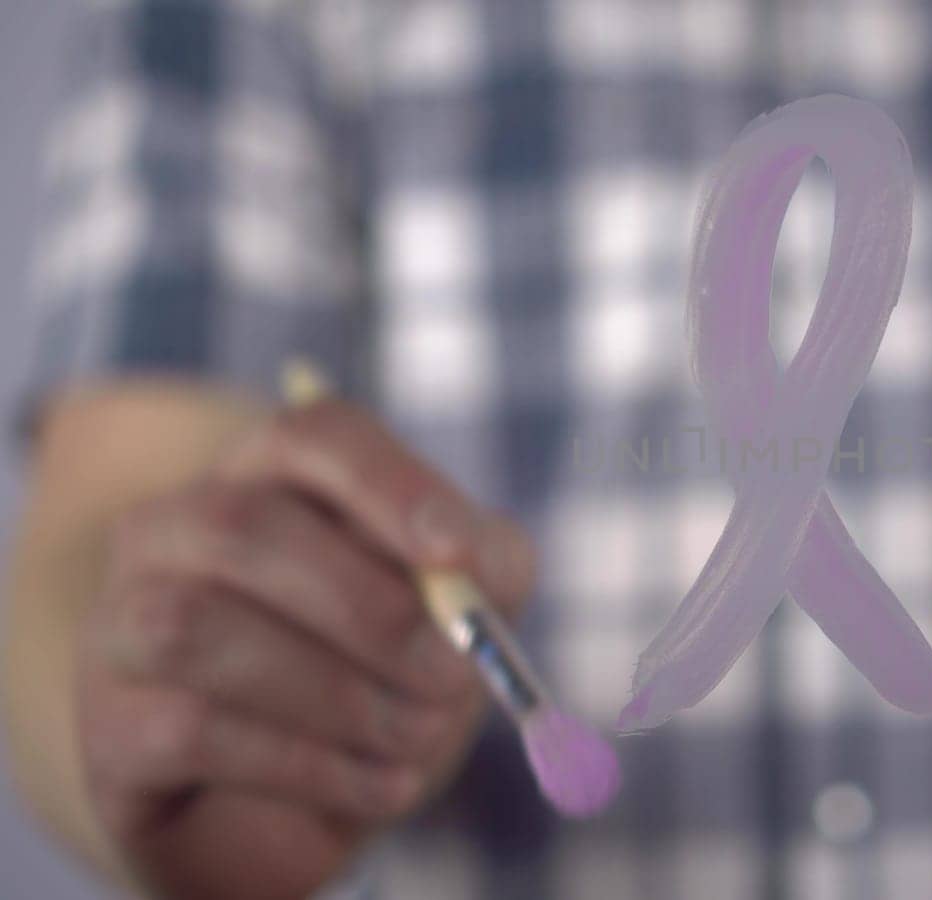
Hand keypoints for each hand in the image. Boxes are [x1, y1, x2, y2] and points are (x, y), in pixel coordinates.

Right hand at [75, 399, 535, 899]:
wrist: (300, 792)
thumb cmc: (386, 664)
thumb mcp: (457, 605)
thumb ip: (486, 572)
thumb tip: (472, 580)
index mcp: (270, 474)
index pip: (312, 436)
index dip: (389, 485)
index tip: (457, 553)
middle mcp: (173, 528)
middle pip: (245, 526)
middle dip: (370, 610)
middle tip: (456, 678)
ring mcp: (121, 622)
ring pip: (196, 629)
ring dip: (338, 695)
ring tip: (420, 738)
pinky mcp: (112, 726)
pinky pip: (190, 730)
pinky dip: (310, 765)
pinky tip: (383, 786)